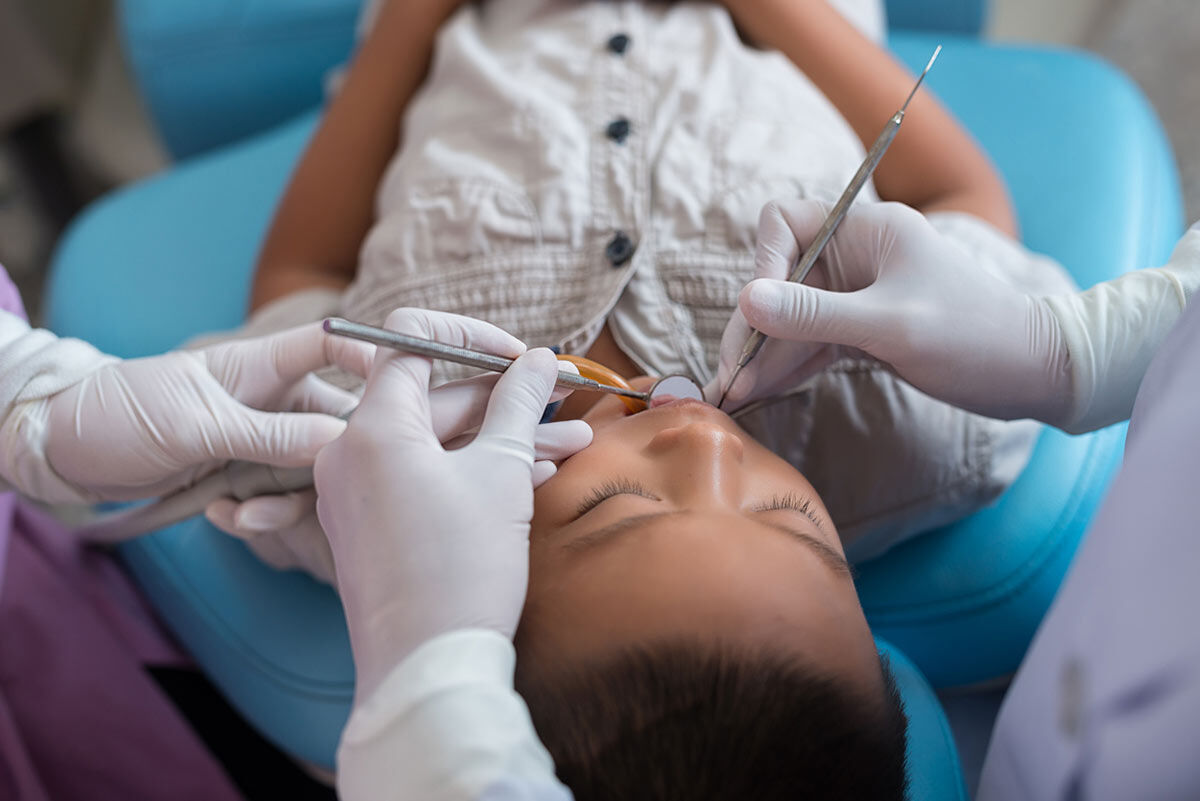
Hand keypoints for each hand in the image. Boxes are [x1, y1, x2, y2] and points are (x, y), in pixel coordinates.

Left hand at [42, 322, 373, 501]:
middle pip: (332, 425)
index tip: (398, 392)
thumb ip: (269, 436)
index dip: (370, 359)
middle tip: (320, 493)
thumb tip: (340, 441)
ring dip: (283, 502)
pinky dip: (255, 515)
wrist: (62, 450)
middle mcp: (268, 402)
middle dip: (327, 464)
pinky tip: (221, 517)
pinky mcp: (239, 475)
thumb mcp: (197, 426)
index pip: (332, 347)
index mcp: (260, 367)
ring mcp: (255, 440)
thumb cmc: (121, 414)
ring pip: (307, 472)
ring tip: (242, 516)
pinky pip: (273, 498)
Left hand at [314, 308, 591, 696]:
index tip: (520, 355)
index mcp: (371, 427)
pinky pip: (423, 479)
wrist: (426, 669)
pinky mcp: (371, 526)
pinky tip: (534, 473)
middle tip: (564, 395)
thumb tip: (536, 359)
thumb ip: (518, 404)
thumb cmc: (460, 568)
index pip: (409, 343)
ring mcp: (357, 493)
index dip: (471, 339)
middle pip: (432, 397)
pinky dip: (471, 472)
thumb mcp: (501, 472)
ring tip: (572, 440)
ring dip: (501, 438)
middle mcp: (350, 453)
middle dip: (505, 397)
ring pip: (436, 443)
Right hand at [712, 199, 1071, 423]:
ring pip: (791, 318)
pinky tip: (759, 391)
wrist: (1036, 373)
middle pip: (780, 280)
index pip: (786, 222)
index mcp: (867, 231)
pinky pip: (811, 342)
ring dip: (763, 355)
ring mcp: (857, 294)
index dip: (763, 262)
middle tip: (727, 377)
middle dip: (753, 328)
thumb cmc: (975, 338)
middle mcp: (856, 256)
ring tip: (731, 395)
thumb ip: (815, 315)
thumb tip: (745, 301)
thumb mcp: (891, 327)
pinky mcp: (863, 329)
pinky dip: (787, 366)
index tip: (757, 311)